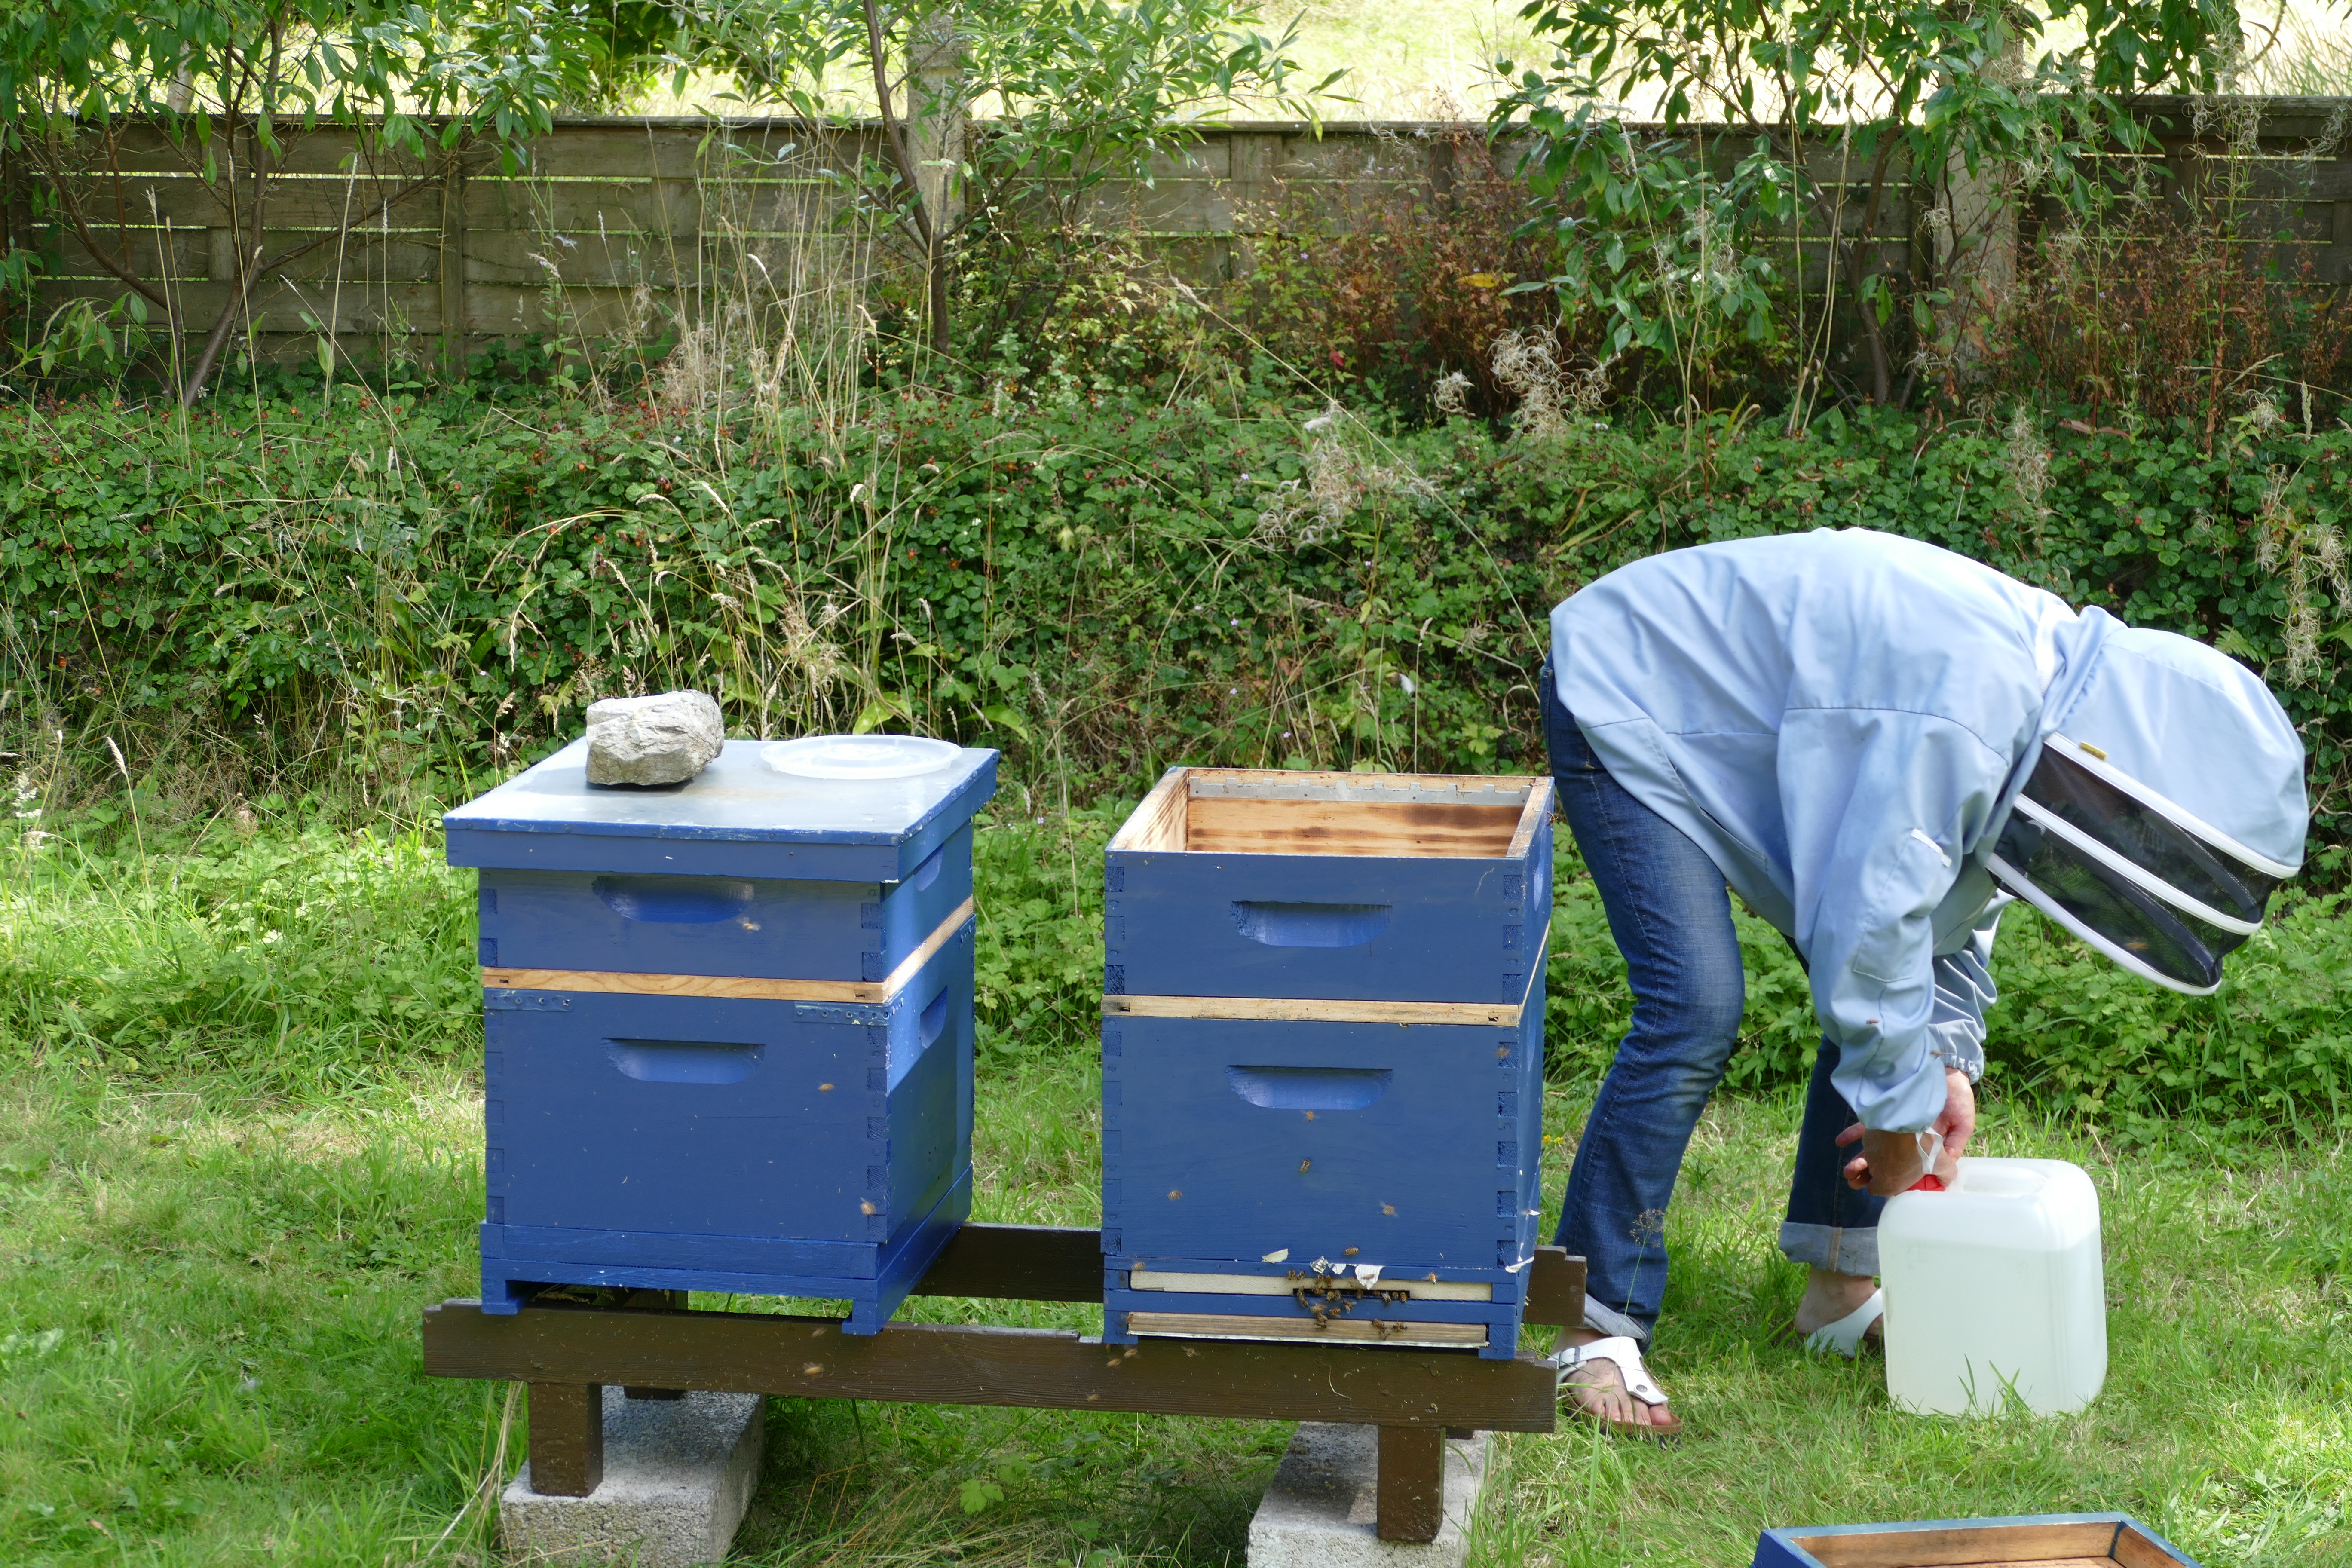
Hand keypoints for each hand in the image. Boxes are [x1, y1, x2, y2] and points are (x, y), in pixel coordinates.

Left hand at [1837, 1070, 1974, 1194]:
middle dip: (1873, 1171)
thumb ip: (1954, 1145)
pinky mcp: (1886, 1109)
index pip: (1910, 1166)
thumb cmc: (1958, 1098)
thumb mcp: (1963, 1124)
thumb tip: (1946, 1169)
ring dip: (1861, 1158)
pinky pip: (1866, 1123)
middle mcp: (1908, 1136)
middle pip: (1888, 1158)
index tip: (1885, 1187)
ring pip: (1875, 1145)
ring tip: (1849, 1169)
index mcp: (1927, 1145)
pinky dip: (1853, 1133)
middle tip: (1858, 1180)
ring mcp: (1895, 1123)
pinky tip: (1840, 1141)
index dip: (1897, 1177)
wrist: (1946, 1068)